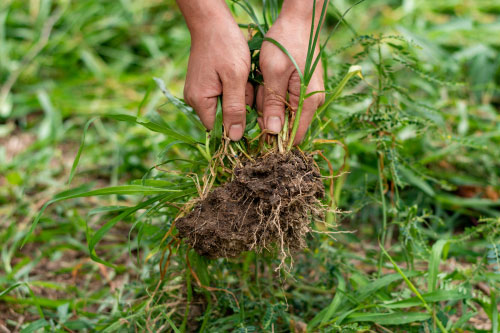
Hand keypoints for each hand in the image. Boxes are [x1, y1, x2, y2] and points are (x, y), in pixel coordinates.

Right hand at [179, 1, 252, 140]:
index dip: (236, 126)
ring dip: (239, 96)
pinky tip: (239, 76)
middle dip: (240, 106)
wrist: (212, 22)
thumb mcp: (235, 78)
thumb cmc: (225, 46)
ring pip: (226, 106)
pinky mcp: (204, 84)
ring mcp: (199, 92)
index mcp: (200, 101)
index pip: (219, 130)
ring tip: (243, 78)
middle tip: (246, 86)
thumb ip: (235, 109)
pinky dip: (235, 89)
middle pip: (223, 119)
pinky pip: (223, 95)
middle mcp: (195, 100)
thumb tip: (234, 138)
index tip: (251, 111)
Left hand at [257, 3, 324, 144]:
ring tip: (260, 83)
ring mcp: (307, 95)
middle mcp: (312, 102)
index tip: (256, 130)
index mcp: (308, 102)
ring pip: (282, 112)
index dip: (275, 138)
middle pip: (286, 125)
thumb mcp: (274, 73)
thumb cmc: (286, 43)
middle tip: (256, 95)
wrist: (298, 20)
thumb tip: (274, 132)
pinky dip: (270, 94)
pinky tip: (265, 81)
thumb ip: (273, 104)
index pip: (294, 136)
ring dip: (266, 103)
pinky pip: (283, 100)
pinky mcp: (301, 89)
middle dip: (267, 115)